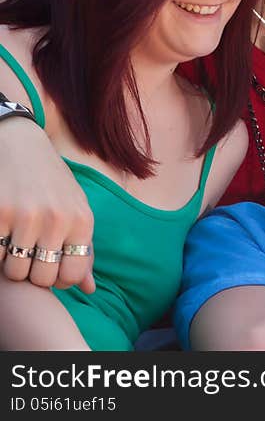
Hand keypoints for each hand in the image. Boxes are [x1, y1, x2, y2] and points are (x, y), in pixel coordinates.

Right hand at [0, 118, 94, 291]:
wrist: (20, 144)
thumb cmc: (53, 183)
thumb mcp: (77, 209)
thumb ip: (84, 249)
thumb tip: (88, 289)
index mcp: (82, 220)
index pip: (71, 275)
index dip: (58, 279)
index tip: (50, 265)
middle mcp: (57, 220)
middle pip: (42, 278)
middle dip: (33, 273)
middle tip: (30, 255)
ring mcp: (25, 217)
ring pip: (15, 271)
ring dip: (12, 263)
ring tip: (15, 243)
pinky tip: (3, 232)